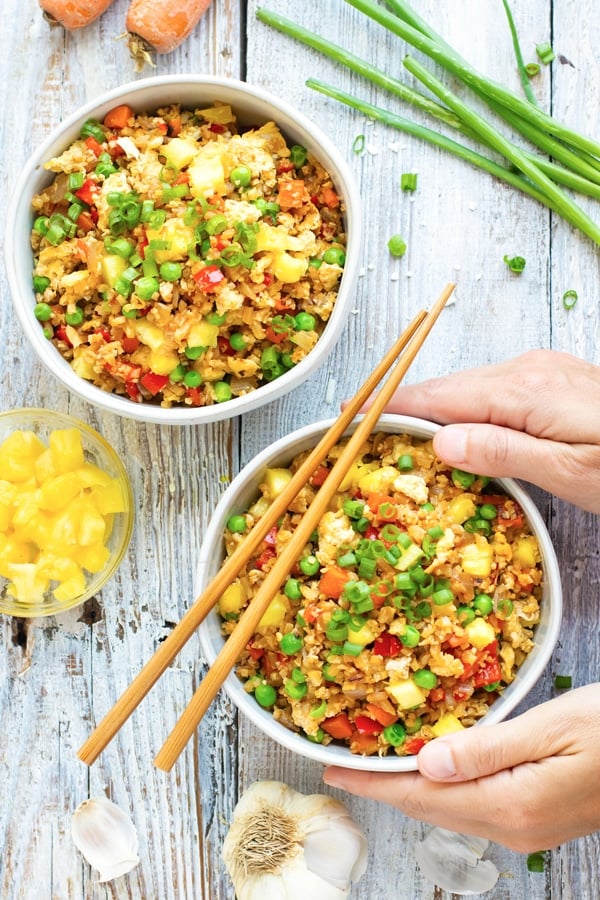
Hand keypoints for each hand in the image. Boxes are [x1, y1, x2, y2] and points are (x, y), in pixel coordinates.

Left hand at [323, 684, 599, 851]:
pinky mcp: (534, 820)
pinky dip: (441, 788)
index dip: (375, 781)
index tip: (334, 767)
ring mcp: (525, 830)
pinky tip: (432, 768)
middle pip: (430, 808)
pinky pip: (472, 806)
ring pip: (449, 808)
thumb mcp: (550, 728)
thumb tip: (425, 762)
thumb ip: (486, 748)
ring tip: (377, 760)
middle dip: (384, 785)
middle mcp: (513, 828)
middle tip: (344, 761)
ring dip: (410, 786)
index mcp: (511, 805)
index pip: (422, 795)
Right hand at [380, 349, 599, 512]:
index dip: (394, 407)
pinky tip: (457, 423)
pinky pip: (492, 388)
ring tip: (402, 428)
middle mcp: (528, 370)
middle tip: (368, 425)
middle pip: (450, 388)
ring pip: (470, 387)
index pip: (441, 398)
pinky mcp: (551, 377)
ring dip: (436, 408)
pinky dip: (465, 405)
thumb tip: (441, 441)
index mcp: (524, 392)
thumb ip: (503, 453)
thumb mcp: (567, 471)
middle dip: (407, 406)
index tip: (355, 413)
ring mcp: (541, 369)